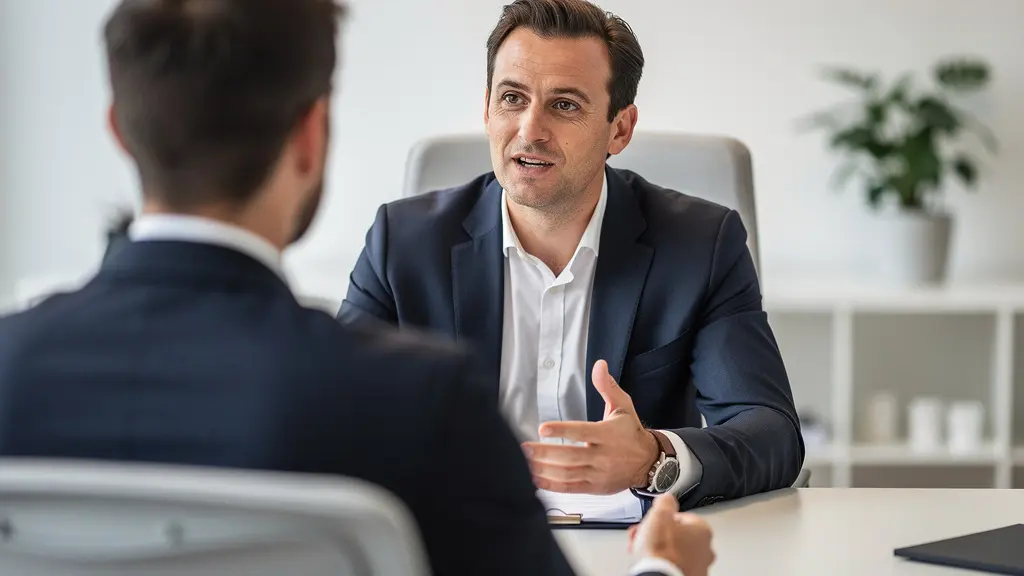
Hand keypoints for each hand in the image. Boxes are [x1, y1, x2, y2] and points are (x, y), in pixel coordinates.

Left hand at [522, 359, 659, 493]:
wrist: (649, 462)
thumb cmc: (631, 432)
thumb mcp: (623, 406)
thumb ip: (607, 387)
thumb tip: (599, 365)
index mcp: (607, 434)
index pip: (582, 432)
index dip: (562, 431)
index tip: (543, 429)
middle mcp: (603, 455)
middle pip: (570, 456)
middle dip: (545, 453)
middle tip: (524, 448)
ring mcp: (598, 474)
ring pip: (568, 474)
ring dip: (544, 470)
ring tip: (525, 463)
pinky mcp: (595, 487)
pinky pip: (570, 488)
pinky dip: (552, 486)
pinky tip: (536, 480)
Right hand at [628, 494, 714, 575]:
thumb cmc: (662, 551)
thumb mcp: (659, 514)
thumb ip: (665, 502)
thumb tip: (667, 499)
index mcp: (702, 530)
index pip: (681, 516)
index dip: (662, 519)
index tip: (653, 523)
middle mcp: (706, 549)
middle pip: (678, 535)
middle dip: (660, 535)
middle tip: (647, 537)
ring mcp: (699, 566)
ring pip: (677, 551)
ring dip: (662, 549)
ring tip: (647, 551)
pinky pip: (675, 565)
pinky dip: (665, 563)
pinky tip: (654, 563)